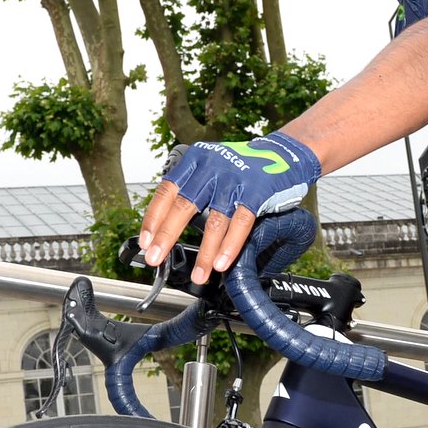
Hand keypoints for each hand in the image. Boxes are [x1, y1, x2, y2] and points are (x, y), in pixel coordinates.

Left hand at [136, 134, 321, 275]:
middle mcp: (211, 168)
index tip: (145, 241)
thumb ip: (192, 188)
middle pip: (183, 206)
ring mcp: (234, 180)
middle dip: (166, 237)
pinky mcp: (256, 192)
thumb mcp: (212, 167)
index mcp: (195, 161)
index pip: (166, 191)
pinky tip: (221, 264)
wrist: (283, 153)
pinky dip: (229, 247)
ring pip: (213, 222)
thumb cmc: (243, 166)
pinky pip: (240, 224)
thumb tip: (167, 225)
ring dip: (204, 253)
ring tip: (198, 275)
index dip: (153, 218)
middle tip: (155, 259)